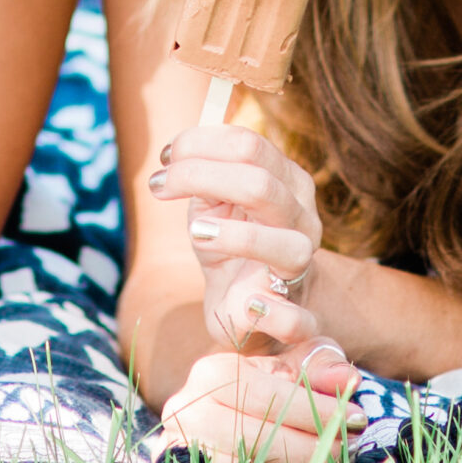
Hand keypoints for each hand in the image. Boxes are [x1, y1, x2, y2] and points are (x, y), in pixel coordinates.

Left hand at [149, 120, 324, 350]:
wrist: (251, 300)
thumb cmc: (229, 240)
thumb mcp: (214, 200)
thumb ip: (202, 171)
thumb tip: (173, 151)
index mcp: (287, 179)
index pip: (249, 145)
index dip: (199, 144)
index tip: (163, 158)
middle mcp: (303, 217)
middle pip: (260, 184)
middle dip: (199, 177)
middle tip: (158, 185)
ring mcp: (303, 265)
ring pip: (285, 243)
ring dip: (234, 236)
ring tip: (196, 232)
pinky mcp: (298, 315)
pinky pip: (295, 318)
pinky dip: (270, 313)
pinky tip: (246, 303)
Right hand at [159, 339, 365, 462]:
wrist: (210, 423)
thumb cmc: (259, 390)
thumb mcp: (287, 369)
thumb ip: (319, 368)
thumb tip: (349, 378)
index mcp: (215, 372)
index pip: (269, 393)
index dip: (316, 408)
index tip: (357, 418)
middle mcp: (191, 407)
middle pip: (259, 434)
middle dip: (311, 444)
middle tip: (347, 449)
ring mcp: (188, 448)